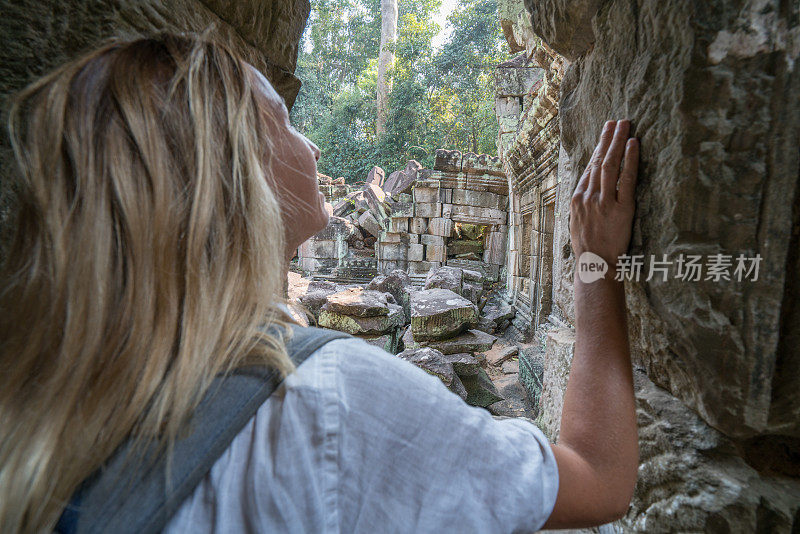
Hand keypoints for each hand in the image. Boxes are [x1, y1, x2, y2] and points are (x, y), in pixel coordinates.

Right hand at [570, 120, 638, 269]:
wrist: (595, 266)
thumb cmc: (589, 248)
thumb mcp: (578, 223)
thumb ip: (583, 205)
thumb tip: (589, 191)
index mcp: (577, 199)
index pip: (589, 168)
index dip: (598, 149)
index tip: (605, 135)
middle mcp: (588, 197)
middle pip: (598, 161)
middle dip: (608, 139)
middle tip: (616, 121)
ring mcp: (603, 202)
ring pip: (610, 165)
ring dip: (618, 142)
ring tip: (625, 125)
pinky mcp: (620, 208)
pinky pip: (625, 179)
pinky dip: (630, 159)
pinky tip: (634, 144)